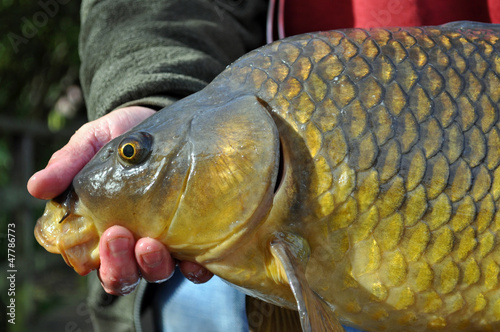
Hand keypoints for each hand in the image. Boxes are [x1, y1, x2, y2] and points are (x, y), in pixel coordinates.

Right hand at [28, 106, 212, 294]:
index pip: (100, 264)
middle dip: (123, 265)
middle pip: (127, 275)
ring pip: (158, 272)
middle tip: (122, 235)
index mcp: (105, 229)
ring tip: (153, 244)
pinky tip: (195, 260)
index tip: (109, 234)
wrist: (160, 123)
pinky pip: (196, 263)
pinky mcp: (194, 233)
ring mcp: (166, 240)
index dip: (105, 262)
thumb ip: (67, 165)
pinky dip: (195, 269)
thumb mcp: (91, 144)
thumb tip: (36, 187)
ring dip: (154, 266)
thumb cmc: (120, 138)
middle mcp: (135, 242)